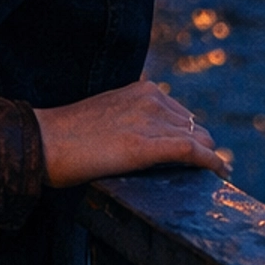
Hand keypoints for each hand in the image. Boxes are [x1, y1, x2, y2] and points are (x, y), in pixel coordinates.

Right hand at [32, 79, 229, 188]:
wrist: (45, 141)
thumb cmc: (71, 134)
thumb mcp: (109, 114)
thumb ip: (134, 118)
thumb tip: (152, 139)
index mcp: (142, 89)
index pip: (182, 115)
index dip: (193, 136)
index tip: (201, 153)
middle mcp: (151, 99)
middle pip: (195, 126)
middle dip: (203, 148)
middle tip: (208, 170)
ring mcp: (149, 120)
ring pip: (198, 138)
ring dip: (209, 157)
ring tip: (215, 175)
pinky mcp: (145, 145)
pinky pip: (191, 151)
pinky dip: (210, 162)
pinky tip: (220, 173)